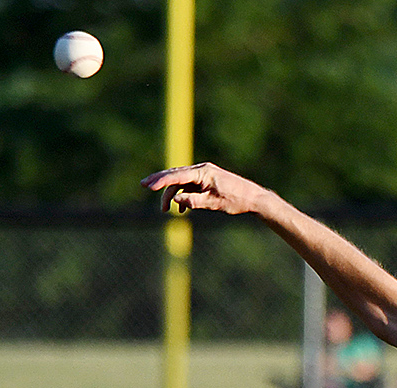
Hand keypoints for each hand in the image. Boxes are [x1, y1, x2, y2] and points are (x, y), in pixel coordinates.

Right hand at [141, 163, 268, 216]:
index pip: (177, 175)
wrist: (253, 198)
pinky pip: (190, 186)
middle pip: (175, 174)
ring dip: (172, 194)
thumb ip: (194, 201)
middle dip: (159, 182)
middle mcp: (202, 170)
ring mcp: (204, 174)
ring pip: (181, 181)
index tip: (148, 185)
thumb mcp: (214, 204)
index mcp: (203, 173)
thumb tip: (176, 200)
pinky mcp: (206, 180)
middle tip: (143, 185)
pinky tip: (181, 209)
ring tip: (164, 209)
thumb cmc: (236, 201)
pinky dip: (183, 195)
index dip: (161, 181)